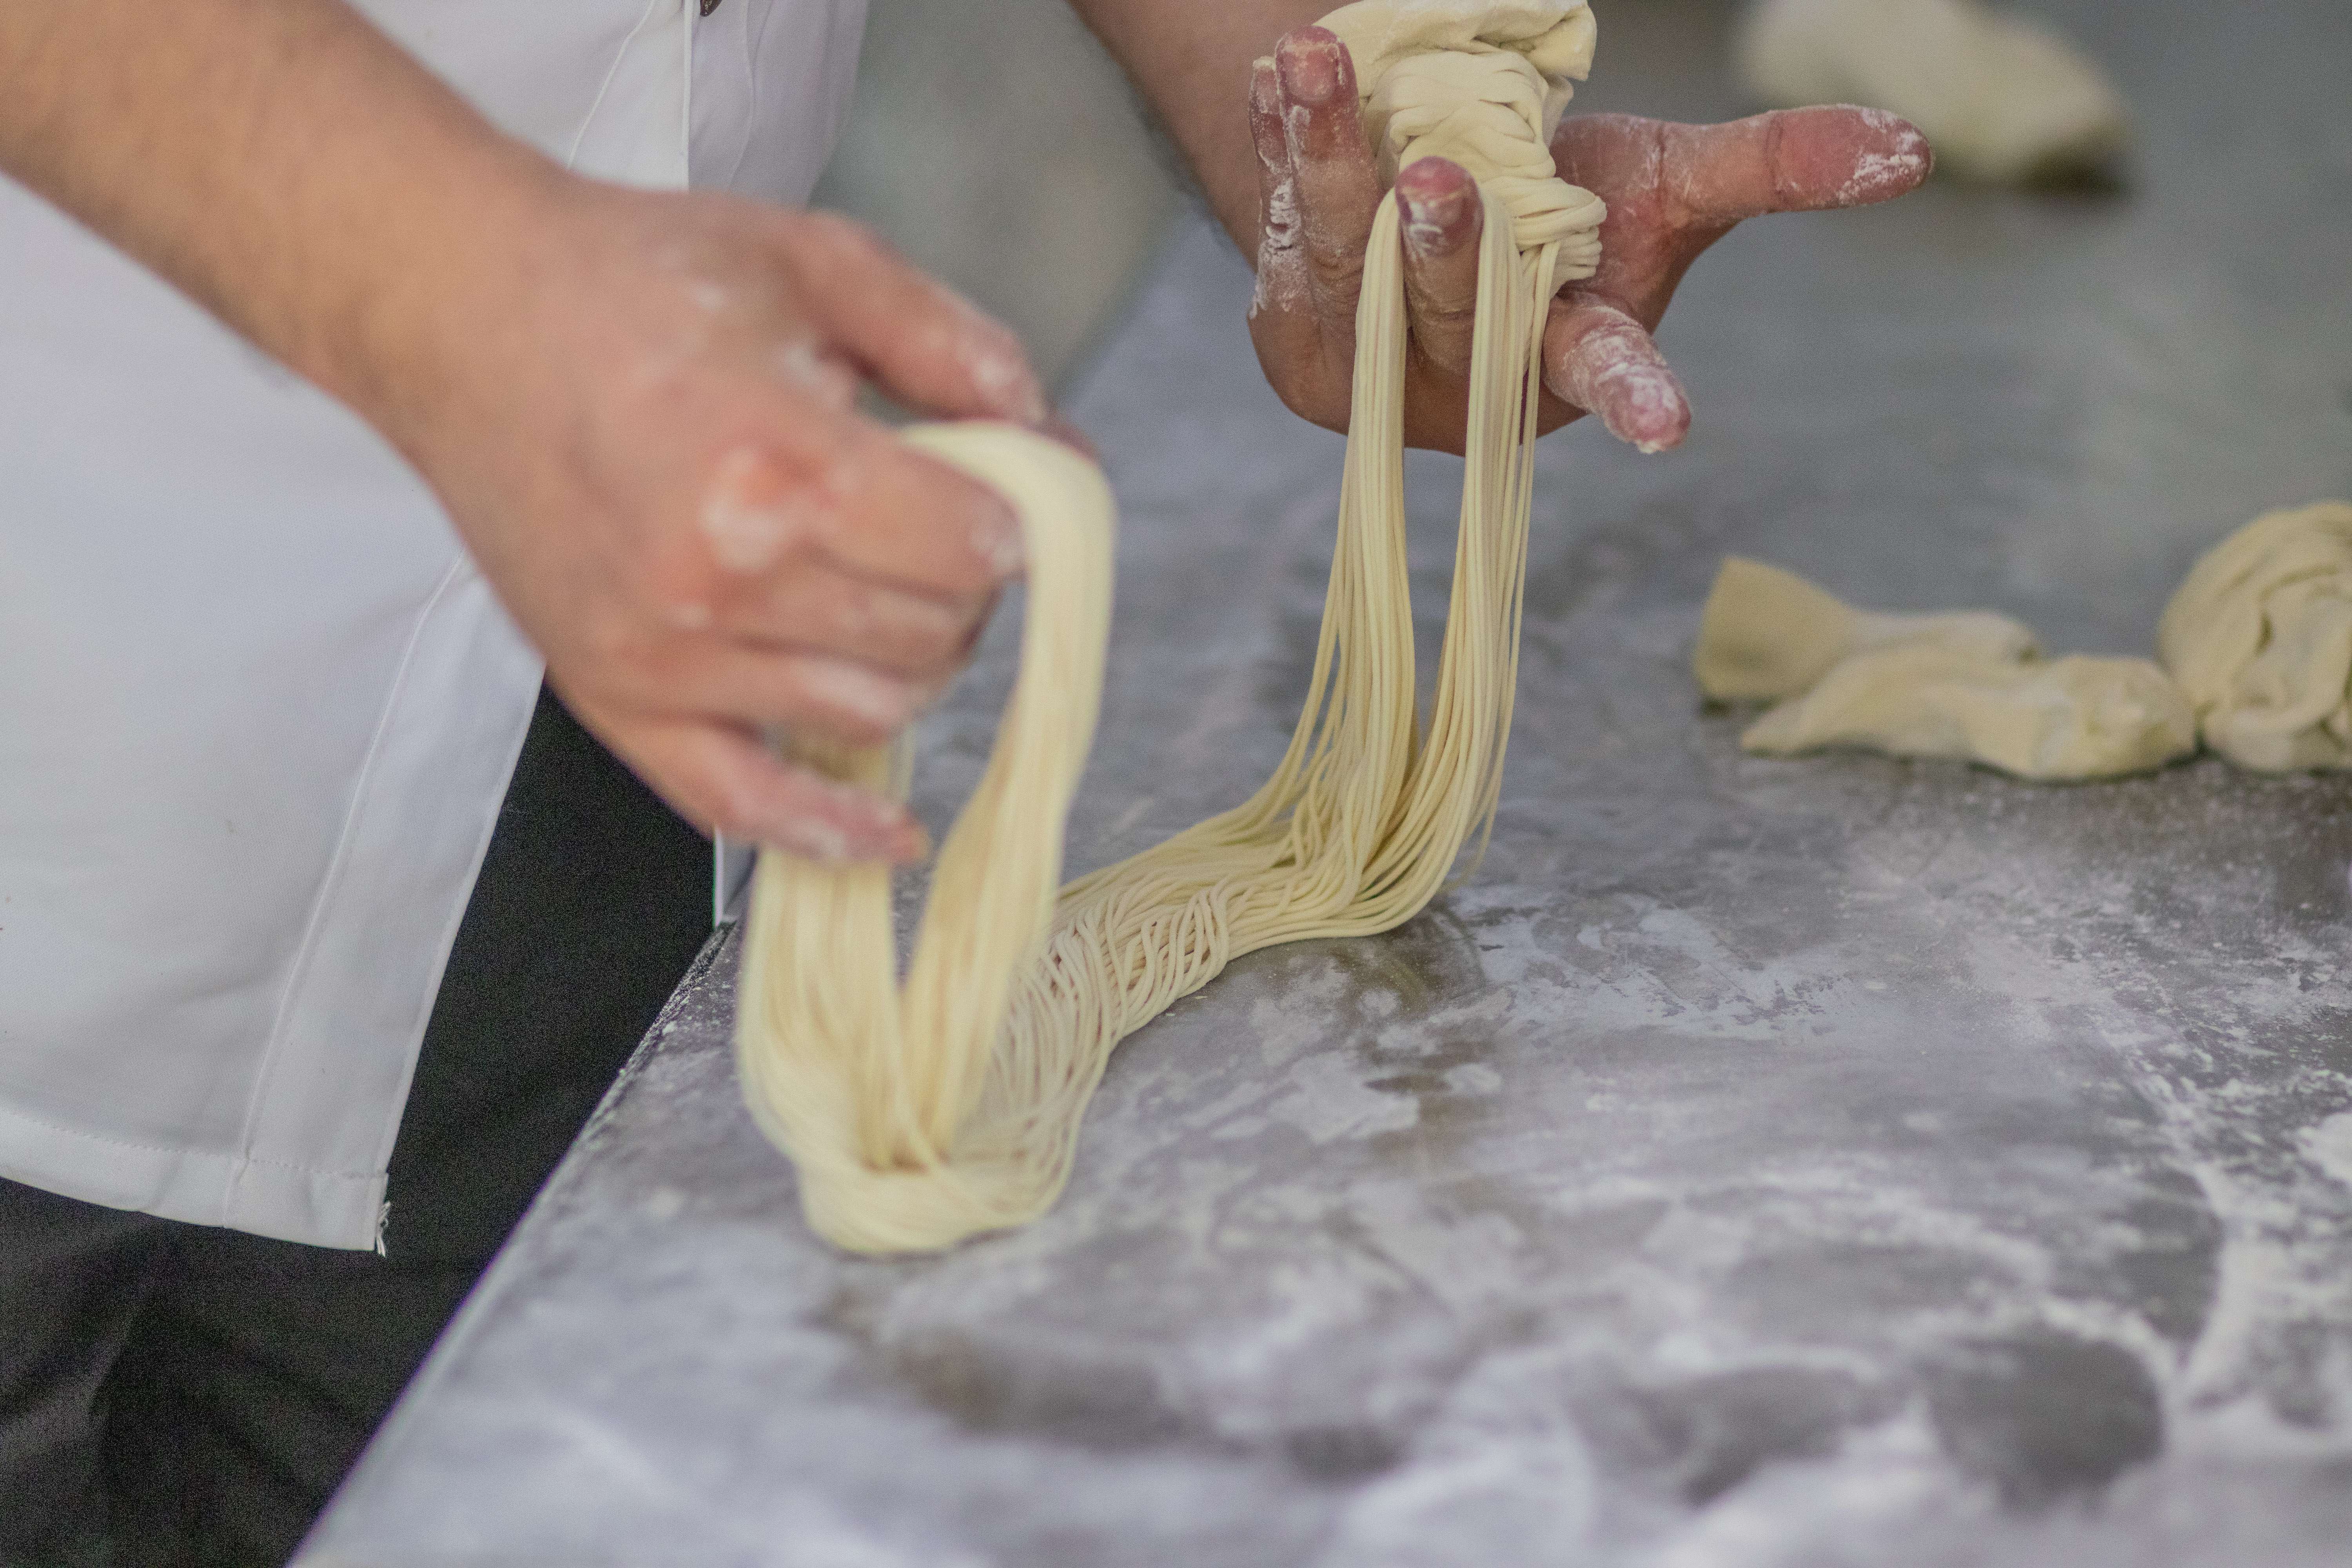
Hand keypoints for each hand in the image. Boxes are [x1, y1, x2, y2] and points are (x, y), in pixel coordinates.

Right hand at [374, 180, 1048, 862]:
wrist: (461, 311)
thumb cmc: (631, 282)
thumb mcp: (820, 264)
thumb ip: (955, 350)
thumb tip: (1060, 447)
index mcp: (778, 464)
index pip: (971, 549)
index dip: (1006, 520)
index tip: (989, 496)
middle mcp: (718, 578)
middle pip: (930, 636)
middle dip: (959, 587)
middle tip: (927, 532)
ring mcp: (660, 653)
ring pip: (868, 714)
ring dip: (905, 666)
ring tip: (877, 596)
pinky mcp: (610, 696)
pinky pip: (739, 805)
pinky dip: (825, 831)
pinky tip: (888, 834)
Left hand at [1247, 26, 1931, 453]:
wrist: (1437, 227)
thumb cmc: (1564, 219)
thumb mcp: (1670, 187)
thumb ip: (1776, 169)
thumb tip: (1911, 151)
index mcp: (1563, 355)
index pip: (1602, 371)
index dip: (1632, 390)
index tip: (1668, 423)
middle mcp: (1466, 373)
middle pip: (1451, 304)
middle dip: (1445, 241)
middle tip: (1439, 179)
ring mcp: (1370, 360)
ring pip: (1346, 257)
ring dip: (1329, 161)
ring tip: (1314, 67)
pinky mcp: (1295, 337)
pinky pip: (1280, 232)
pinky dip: (1283, 148)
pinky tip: (1283, 83)